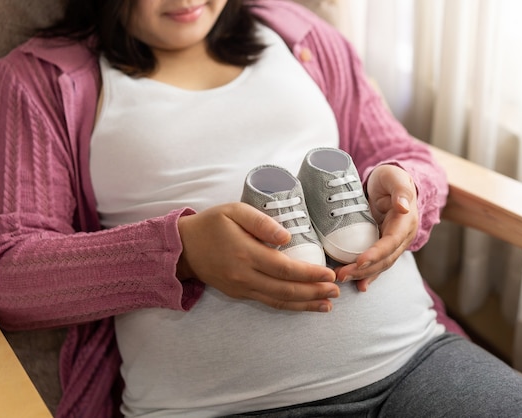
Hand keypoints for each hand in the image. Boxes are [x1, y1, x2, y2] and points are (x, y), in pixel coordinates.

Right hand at [177, 203, 338, 311]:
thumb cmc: (211, 224)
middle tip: (337, 291)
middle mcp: (245, 276)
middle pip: (286, 290)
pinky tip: (304, 306)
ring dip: (305, 304)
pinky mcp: (240, 294)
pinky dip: (289, 306)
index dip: (309, 274)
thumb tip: (287, 238)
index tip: (329, 274)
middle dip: (314, 292)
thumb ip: (261, 223)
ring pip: (279, 301)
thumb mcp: (234, 211)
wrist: (184, 248)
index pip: (285, 268)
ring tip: (328, 304)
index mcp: (246, 254)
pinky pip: (269, 302)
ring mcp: (242, 288)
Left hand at [335, 164, 418, 291]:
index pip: (391, 242)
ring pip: (380, 265)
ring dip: (362, 275)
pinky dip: (368, 275)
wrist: (391, 183)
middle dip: (364, 269)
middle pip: (384, 259)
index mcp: (406, 222)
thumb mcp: (396, 178)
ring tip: (342, 278)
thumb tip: (404, 207)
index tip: (360, 261)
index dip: (376, 253)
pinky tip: (358, 285)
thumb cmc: (392, 178)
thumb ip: (401, 191)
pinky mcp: (383, 246)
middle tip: (342, 274)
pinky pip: (376, 264)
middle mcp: (402, 237)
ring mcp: (393, 244)